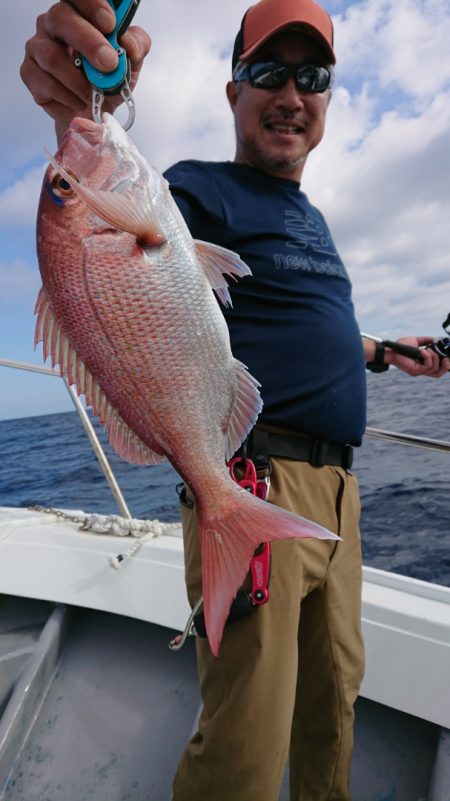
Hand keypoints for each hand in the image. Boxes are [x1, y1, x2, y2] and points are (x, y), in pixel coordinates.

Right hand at [20, 0, 150, 140]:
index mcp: (77, 13)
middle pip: (61, 18)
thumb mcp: (131, 61)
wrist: (94, 111)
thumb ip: (137, 45)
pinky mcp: (30, 72)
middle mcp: (53, 24)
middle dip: (88, 42)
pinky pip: (46, 82)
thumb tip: (128, 44)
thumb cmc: (108, 79)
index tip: (110, 24)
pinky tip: (79, 101)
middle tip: (108, 64)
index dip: (92, 4)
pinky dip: (68, 96)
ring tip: (93, 93)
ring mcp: (38, 46)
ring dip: (77, 79)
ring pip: (51, 55)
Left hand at [386, 336, 449, 377]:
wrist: (391, 349)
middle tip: (446, 358)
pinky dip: (427, 356)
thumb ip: (426, 340)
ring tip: (426, 350)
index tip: (447, 357)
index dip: (445, 366)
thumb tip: (435, 339)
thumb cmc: (401, 346)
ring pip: (434, 368)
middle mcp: (421, 370)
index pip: (437, 370)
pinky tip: (422, 352)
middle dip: (445, 366)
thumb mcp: (416, 341)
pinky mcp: (415, 371)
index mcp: (423, 365)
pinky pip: (428, 365)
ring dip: (434, 357)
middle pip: (438, 374)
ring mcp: (418, 372)